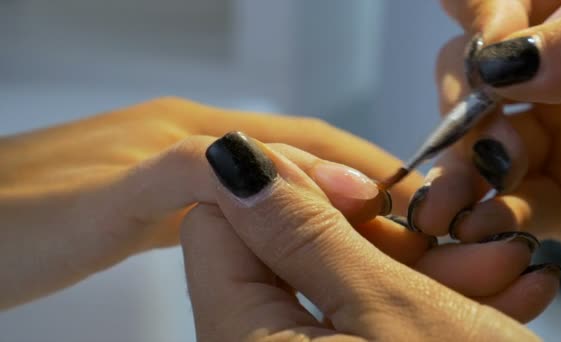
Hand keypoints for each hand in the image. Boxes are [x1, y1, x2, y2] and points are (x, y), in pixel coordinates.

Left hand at [0, 97, 421, 308]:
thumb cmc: (13, 222)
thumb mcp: (108, 201)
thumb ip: (189, 177)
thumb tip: (279, 168)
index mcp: (185, 134)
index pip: (295, 138)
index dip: (353, 164)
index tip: (402, 197)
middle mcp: (185, 144)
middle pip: (288, 156)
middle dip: (347, 183)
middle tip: (396, 222)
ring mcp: (170, 172)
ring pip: (262, 185)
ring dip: (313, 205)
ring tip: (358, 235)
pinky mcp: (154, 202)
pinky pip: (232, 208)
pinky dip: (270, 222)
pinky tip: (284, 241)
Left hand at [181, 132, 560, 340]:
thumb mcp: (391, 308)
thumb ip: (303, 230)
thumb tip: (230, 161)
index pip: (214, 225)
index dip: (283, 190)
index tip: (359, 191)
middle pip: (277, 251)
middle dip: (365, 233)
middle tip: (435, 239)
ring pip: (330, 277)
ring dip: (408, 264)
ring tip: (488, 272)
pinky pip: (354, 313)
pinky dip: (411, 298)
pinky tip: (476, 294)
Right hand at [409, 1, 560, 272]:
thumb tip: (502, 59)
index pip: (495, 4)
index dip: (478, 21)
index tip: (490, 57)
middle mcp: (556, 82)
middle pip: (468, 83)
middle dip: (463, 114)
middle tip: (484, 137)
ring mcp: (555, 144)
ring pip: (479, 151)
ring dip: (458, 178)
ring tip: (446, 207)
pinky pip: (511, 208)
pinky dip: (492, 220)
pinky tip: (483, 227)